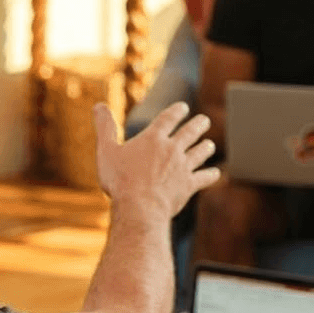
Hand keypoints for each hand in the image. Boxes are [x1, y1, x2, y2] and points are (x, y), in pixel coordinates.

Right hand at [93, 101, 218, 220]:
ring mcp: (182, 167)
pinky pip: (204, 177)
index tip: (183, 107)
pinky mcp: (189, 185)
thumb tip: (98, 105)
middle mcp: (171, 149)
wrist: (140, 207)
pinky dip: (210, 174)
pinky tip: (216, 173)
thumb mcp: (105, 150)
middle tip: (204, 120)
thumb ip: (104, 127)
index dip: (176, 111)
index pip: (168, 118)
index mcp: (152, 138)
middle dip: (198, 125)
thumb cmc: (119, 179)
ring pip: (200, 153)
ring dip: (205, 147)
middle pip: (190, 132)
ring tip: (209, 144)